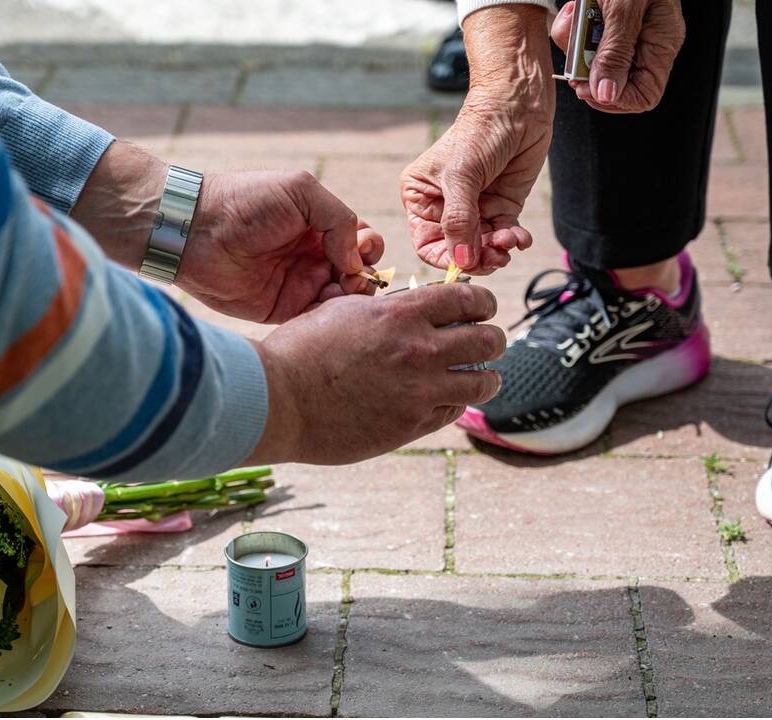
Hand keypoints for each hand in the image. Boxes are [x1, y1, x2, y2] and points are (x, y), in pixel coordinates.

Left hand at [70, 143, 381, 323]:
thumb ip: (339, 218)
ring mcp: (300, 283)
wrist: (197, 232)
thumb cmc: (245, 203)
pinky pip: (317, 317)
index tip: (360, 249)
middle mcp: (313, 255)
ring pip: (343, 298)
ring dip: (352, 295)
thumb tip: (357, 259)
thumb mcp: (302, 191)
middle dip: (366, 273)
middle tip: (350, 273)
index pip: (362, 240)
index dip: (369, 247)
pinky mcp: (283, 308)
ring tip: (339, 287)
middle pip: (359, 272)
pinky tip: (326, 301)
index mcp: (319, 225)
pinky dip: (330, 314)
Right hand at [243, 283, 506, 465]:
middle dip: (493, 338)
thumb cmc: (300, 351)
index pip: (471, 299)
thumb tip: (413, 310)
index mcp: (402, 313)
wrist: (277, 400)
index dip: (484, 303)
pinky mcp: (411, 425)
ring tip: (480, 377)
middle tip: (488, 342)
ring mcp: (420, 391)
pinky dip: (454, 402)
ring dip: (485, 377)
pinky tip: (443, 399)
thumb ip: (387, 309)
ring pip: (483, 382)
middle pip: (489, 340)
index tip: (483, 309)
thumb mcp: (345, 310)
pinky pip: (453, 411)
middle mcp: (420, 350)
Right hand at [401, 5, 552, 274]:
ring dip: (498, 250)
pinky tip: (520, 237)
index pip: (427, 243)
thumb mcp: (462, 177)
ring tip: (510, 240)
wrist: (519, 106)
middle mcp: (446, 207)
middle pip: (457, 249)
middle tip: (496, 255)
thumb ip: (459, 222)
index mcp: (422, 197)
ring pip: (483, 247)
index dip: (445, 258)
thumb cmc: (479, 132)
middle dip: (478, 256)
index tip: (465, 262)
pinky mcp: (501, 206)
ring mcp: (475, 208)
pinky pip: (504, 235)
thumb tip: (461, 262)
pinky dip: (513, 241)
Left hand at [552, 0, 684, 112]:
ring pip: (592, 61)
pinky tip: (575, 6)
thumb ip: (615, 51)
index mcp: (661, 42)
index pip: (643, 95)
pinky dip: (572, 27)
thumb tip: (607, 95)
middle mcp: (644, 42)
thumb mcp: (623, 8)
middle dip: (586, 68)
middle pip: (612, 82)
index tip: (586, 86)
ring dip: (574, 43)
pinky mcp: (604, 21)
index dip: (614, 99)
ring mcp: (624, 33)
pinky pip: (583, 40)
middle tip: (574, 52)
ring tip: (575, 15)